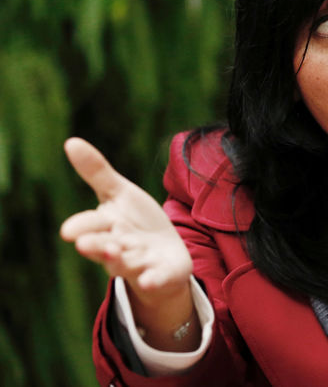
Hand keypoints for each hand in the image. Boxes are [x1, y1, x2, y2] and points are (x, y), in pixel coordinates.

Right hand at [60, 137, 192, 306]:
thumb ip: (97, 172)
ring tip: (115, 255)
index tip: (69, 230)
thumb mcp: (120, 194)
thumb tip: (70, 141)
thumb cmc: (136, 222)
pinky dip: (151, 279)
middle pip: (103, 248)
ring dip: (121, 261)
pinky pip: (154, 279)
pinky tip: (149, 279)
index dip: (82, 227)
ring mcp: (138, 264)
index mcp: (106, 228)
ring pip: (126, 264)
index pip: (90, 227)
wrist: (164, 255)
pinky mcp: (160, 275)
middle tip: (84, 244)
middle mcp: (118, 249)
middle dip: (96, 246)